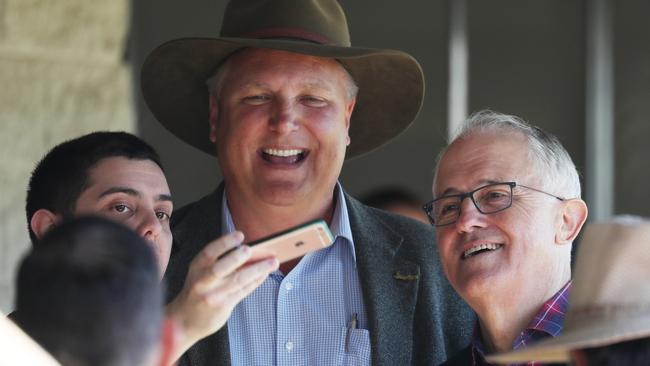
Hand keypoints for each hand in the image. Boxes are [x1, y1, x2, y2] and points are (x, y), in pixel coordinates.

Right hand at [165, 231, 277, 359]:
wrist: (184, 321)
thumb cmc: (196, 292)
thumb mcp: (199, 274)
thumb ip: (218, 263)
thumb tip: (247, 251)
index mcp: (197, 267)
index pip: (209, 252)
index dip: (225, 242)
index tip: (239, 235)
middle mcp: (203, 281)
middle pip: (221, 267)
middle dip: (237, 257)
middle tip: (251, 249)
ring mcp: (214, 295)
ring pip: (239, 279)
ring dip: (258, 269)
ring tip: (273, 262)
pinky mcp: (223, 306)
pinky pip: (243, 291)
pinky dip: (256, 281)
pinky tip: (265, 274)